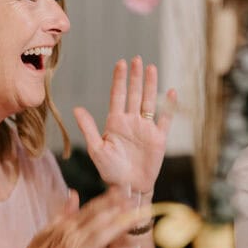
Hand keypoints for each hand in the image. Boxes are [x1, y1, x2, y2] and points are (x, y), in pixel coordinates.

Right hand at [11, 187, 147, 247]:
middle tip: (138, 200)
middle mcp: (72, 235)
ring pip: (104, 234)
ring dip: (123, 224)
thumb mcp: (46, 231)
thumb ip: (63, 213)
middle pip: (100, 217)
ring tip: (140, 217)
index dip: (109, 198)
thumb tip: (74, 194)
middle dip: (120, 208)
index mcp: (65, 224)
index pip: (91, 207)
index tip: (124, 190)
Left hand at [73, 57, 176, 193]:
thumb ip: (89, 128)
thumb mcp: (96, 150)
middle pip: (134, 94)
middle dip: (135, 77)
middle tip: (137, 59)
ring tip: (151, 68)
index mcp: (115, 122)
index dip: (119, 80)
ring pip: (149, 102)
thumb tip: (77, 109)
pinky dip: (169, 106)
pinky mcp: (158, 138)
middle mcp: (131, 122)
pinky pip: (165, 119)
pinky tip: (171, 92)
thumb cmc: (110, 171)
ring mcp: (146, 128)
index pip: (118, 96)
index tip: (121, 63)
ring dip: (150, 86)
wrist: (129, 188)